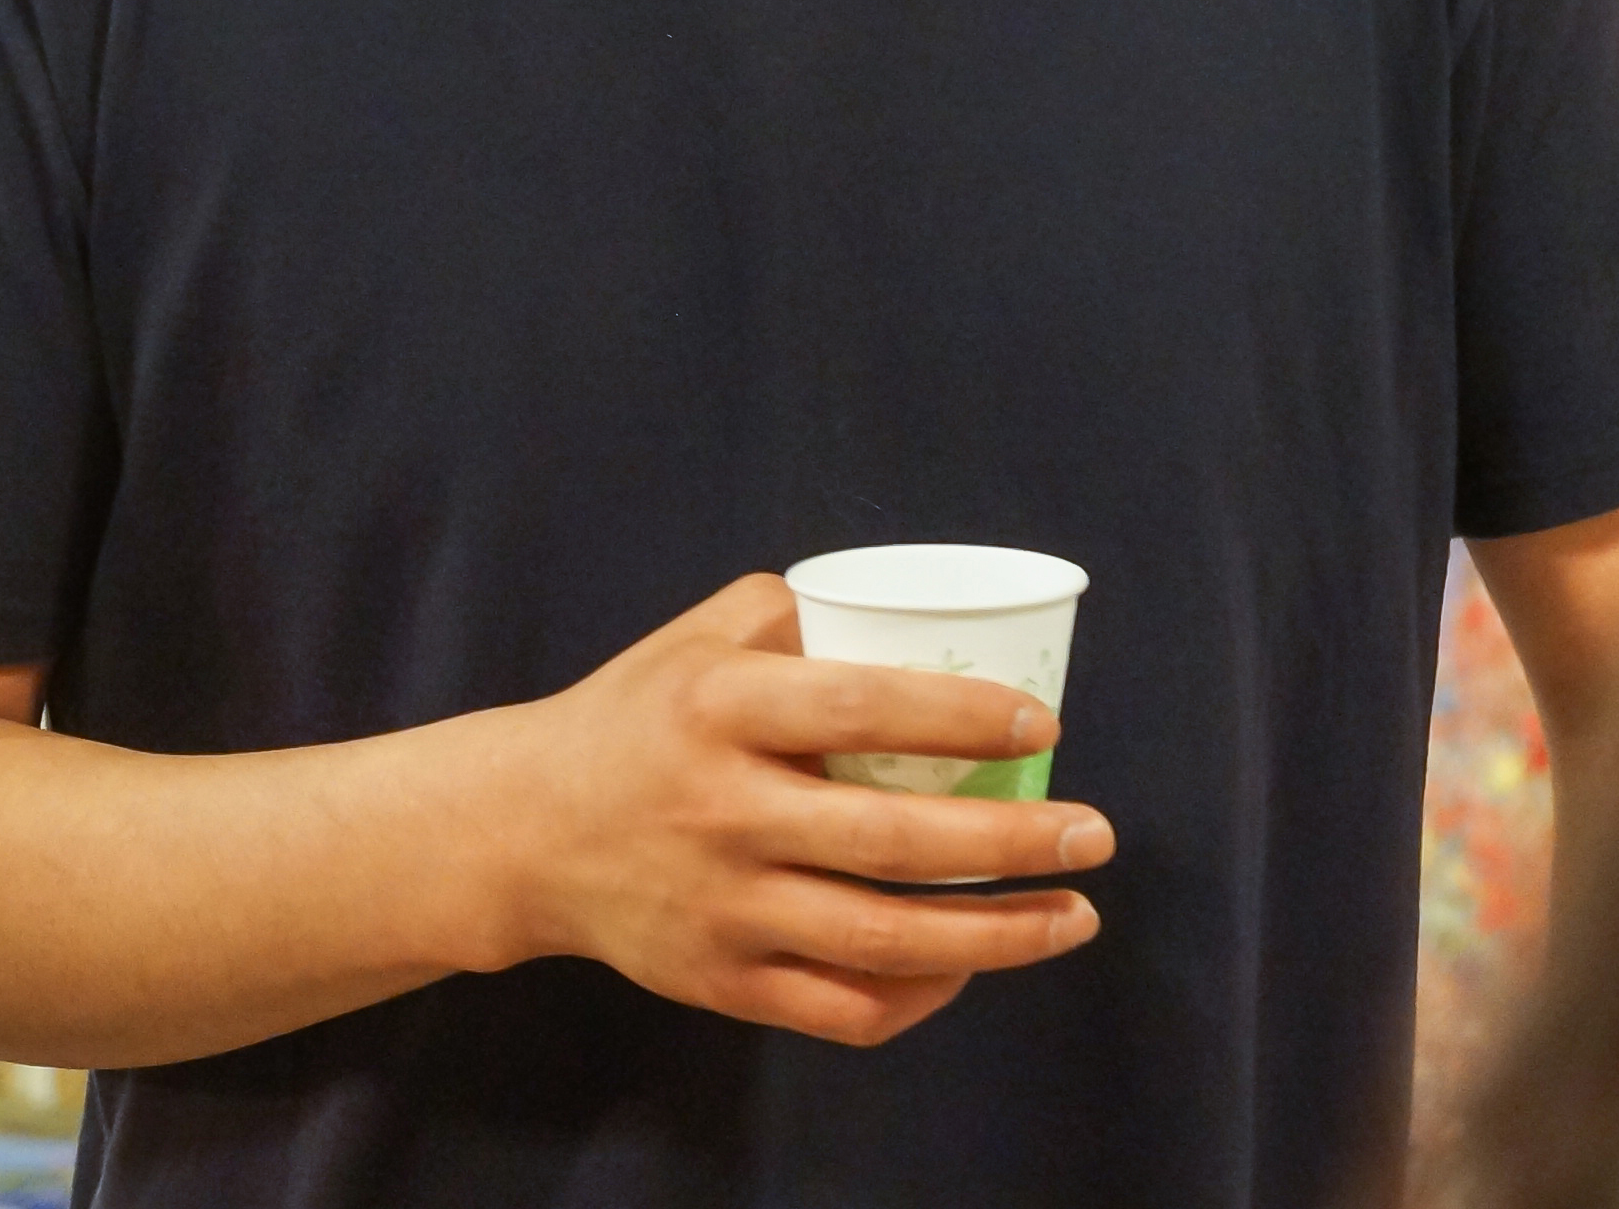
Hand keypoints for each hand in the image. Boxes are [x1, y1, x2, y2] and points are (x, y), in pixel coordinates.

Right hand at [494, 574, 1113, 1044]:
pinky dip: (918, 996)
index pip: (860, 709)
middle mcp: (721, 813)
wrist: (523, 830)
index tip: (1044, 725)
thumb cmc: (639, 714)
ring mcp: (720, 908)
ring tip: (1074, 917)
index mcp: (720, 709)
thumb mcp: (701, 636)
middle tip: (1095, 835)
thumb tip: (924, 611)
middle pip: (891, 841)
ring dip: (995, 937)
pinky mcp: (717, 982)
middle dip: (1013, 844)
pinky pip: (837, 1007)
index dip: (961, 717)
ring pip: (879, 939)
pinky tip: (972, 966)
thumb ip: (803, 612)